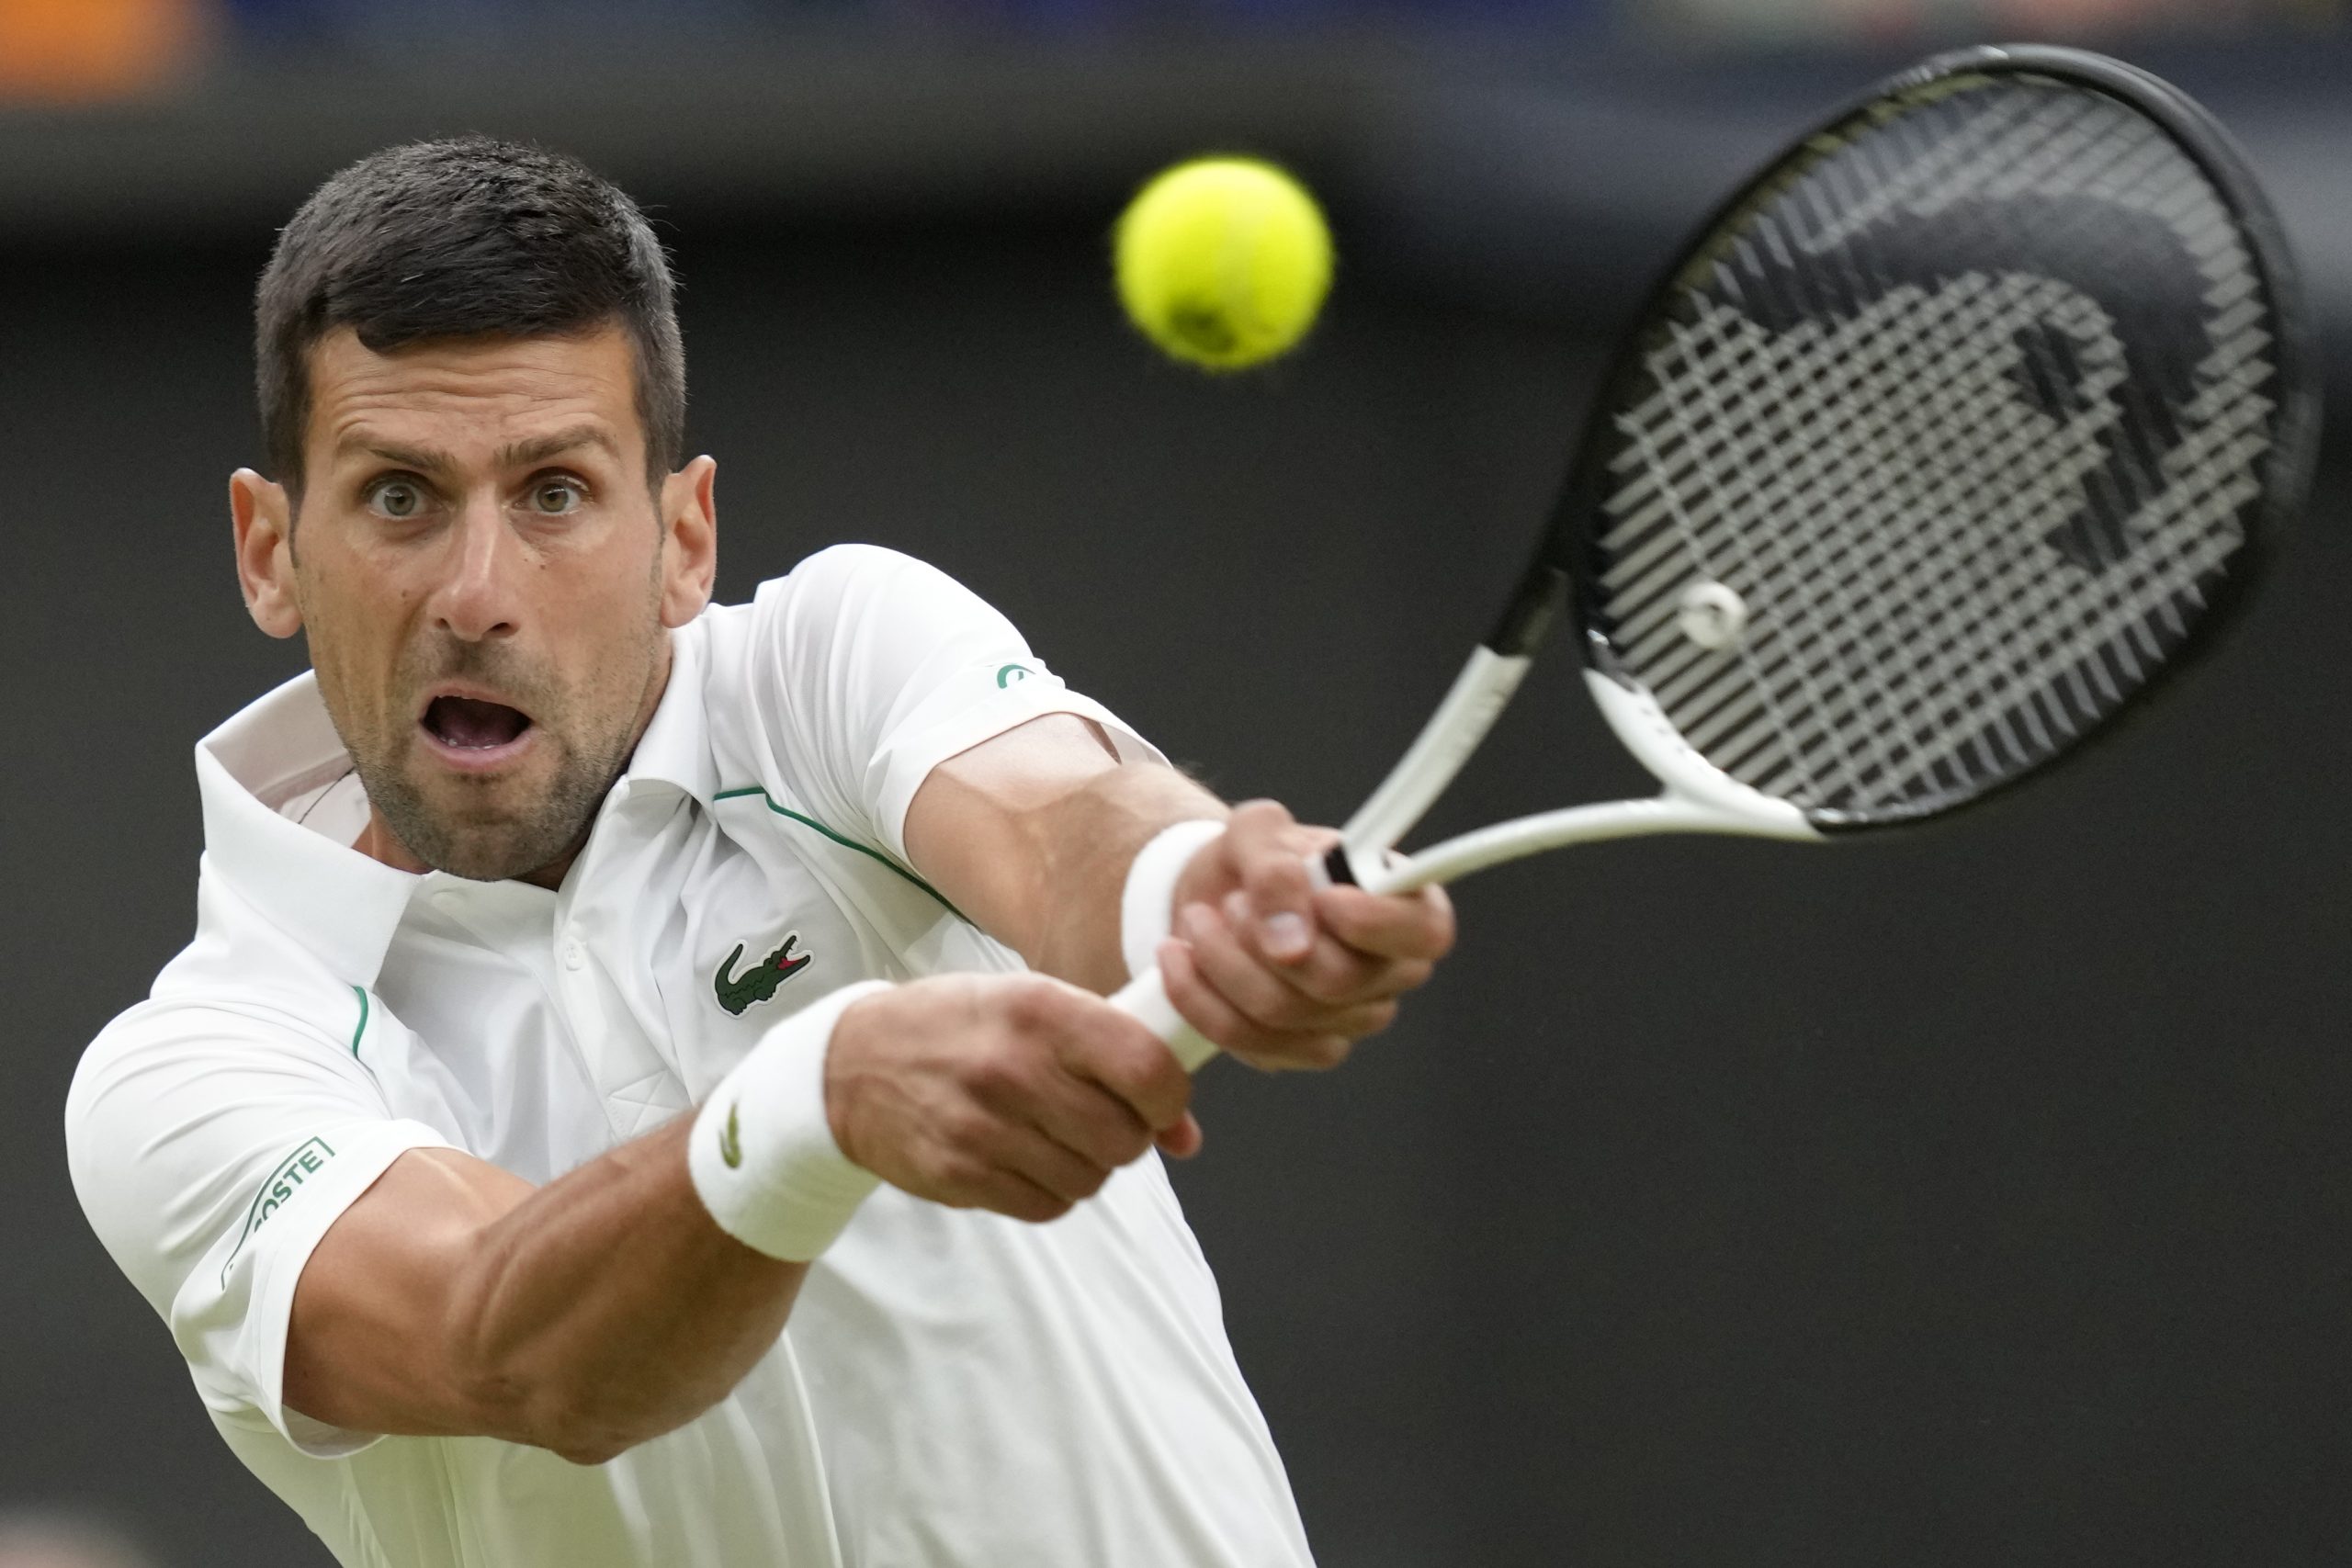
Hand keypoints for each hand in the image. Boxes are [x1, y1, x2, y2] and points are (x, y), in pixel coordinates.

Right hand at [825, 974, 1202, 1222]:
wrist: (852, 1066)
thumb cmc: (961, 1027)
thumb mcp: (1034, 1008)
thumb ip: (1115, 1056)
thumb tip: (1187, 1137)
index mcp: (1040, 1009)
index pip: (1145, 1067)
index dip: (1169, 1096)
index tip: (1160, 1100)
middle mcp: (1013, 1068)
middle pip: (1123, 1137)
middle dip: (1127, 1136)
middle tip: (1101, 1118)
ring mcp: (983, 1127)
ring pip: (1090, 1179)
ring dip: (1088, 1166)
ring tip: (1056, 1135)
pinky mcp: (960, 1175)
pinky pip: (1047, 1207)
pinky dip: (1051, 1191)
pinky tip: (1026, 1157)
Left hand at [1158, 800, 1454, 1071]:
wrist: (1215, 896)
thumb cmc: (1256, 857)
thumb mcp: (1258, 832)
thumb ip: (1277, 869)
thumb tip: (1291, 942)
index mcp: (1406, 906)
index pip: (1426, 931)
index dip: (1376, 922)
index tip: (1324, 897)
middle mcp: (1391, 971)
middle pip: (1339, 981)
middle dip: (1263, 938)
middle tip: (1232, 902)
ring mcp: (1349, 1019)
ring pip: (1283, 1014)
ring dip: (1221, 962)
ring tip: (1201, 920)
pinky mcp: (1299, 1050)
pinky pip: (1248, 1041)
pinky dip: (1199, 997)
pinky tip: (1180, 959)